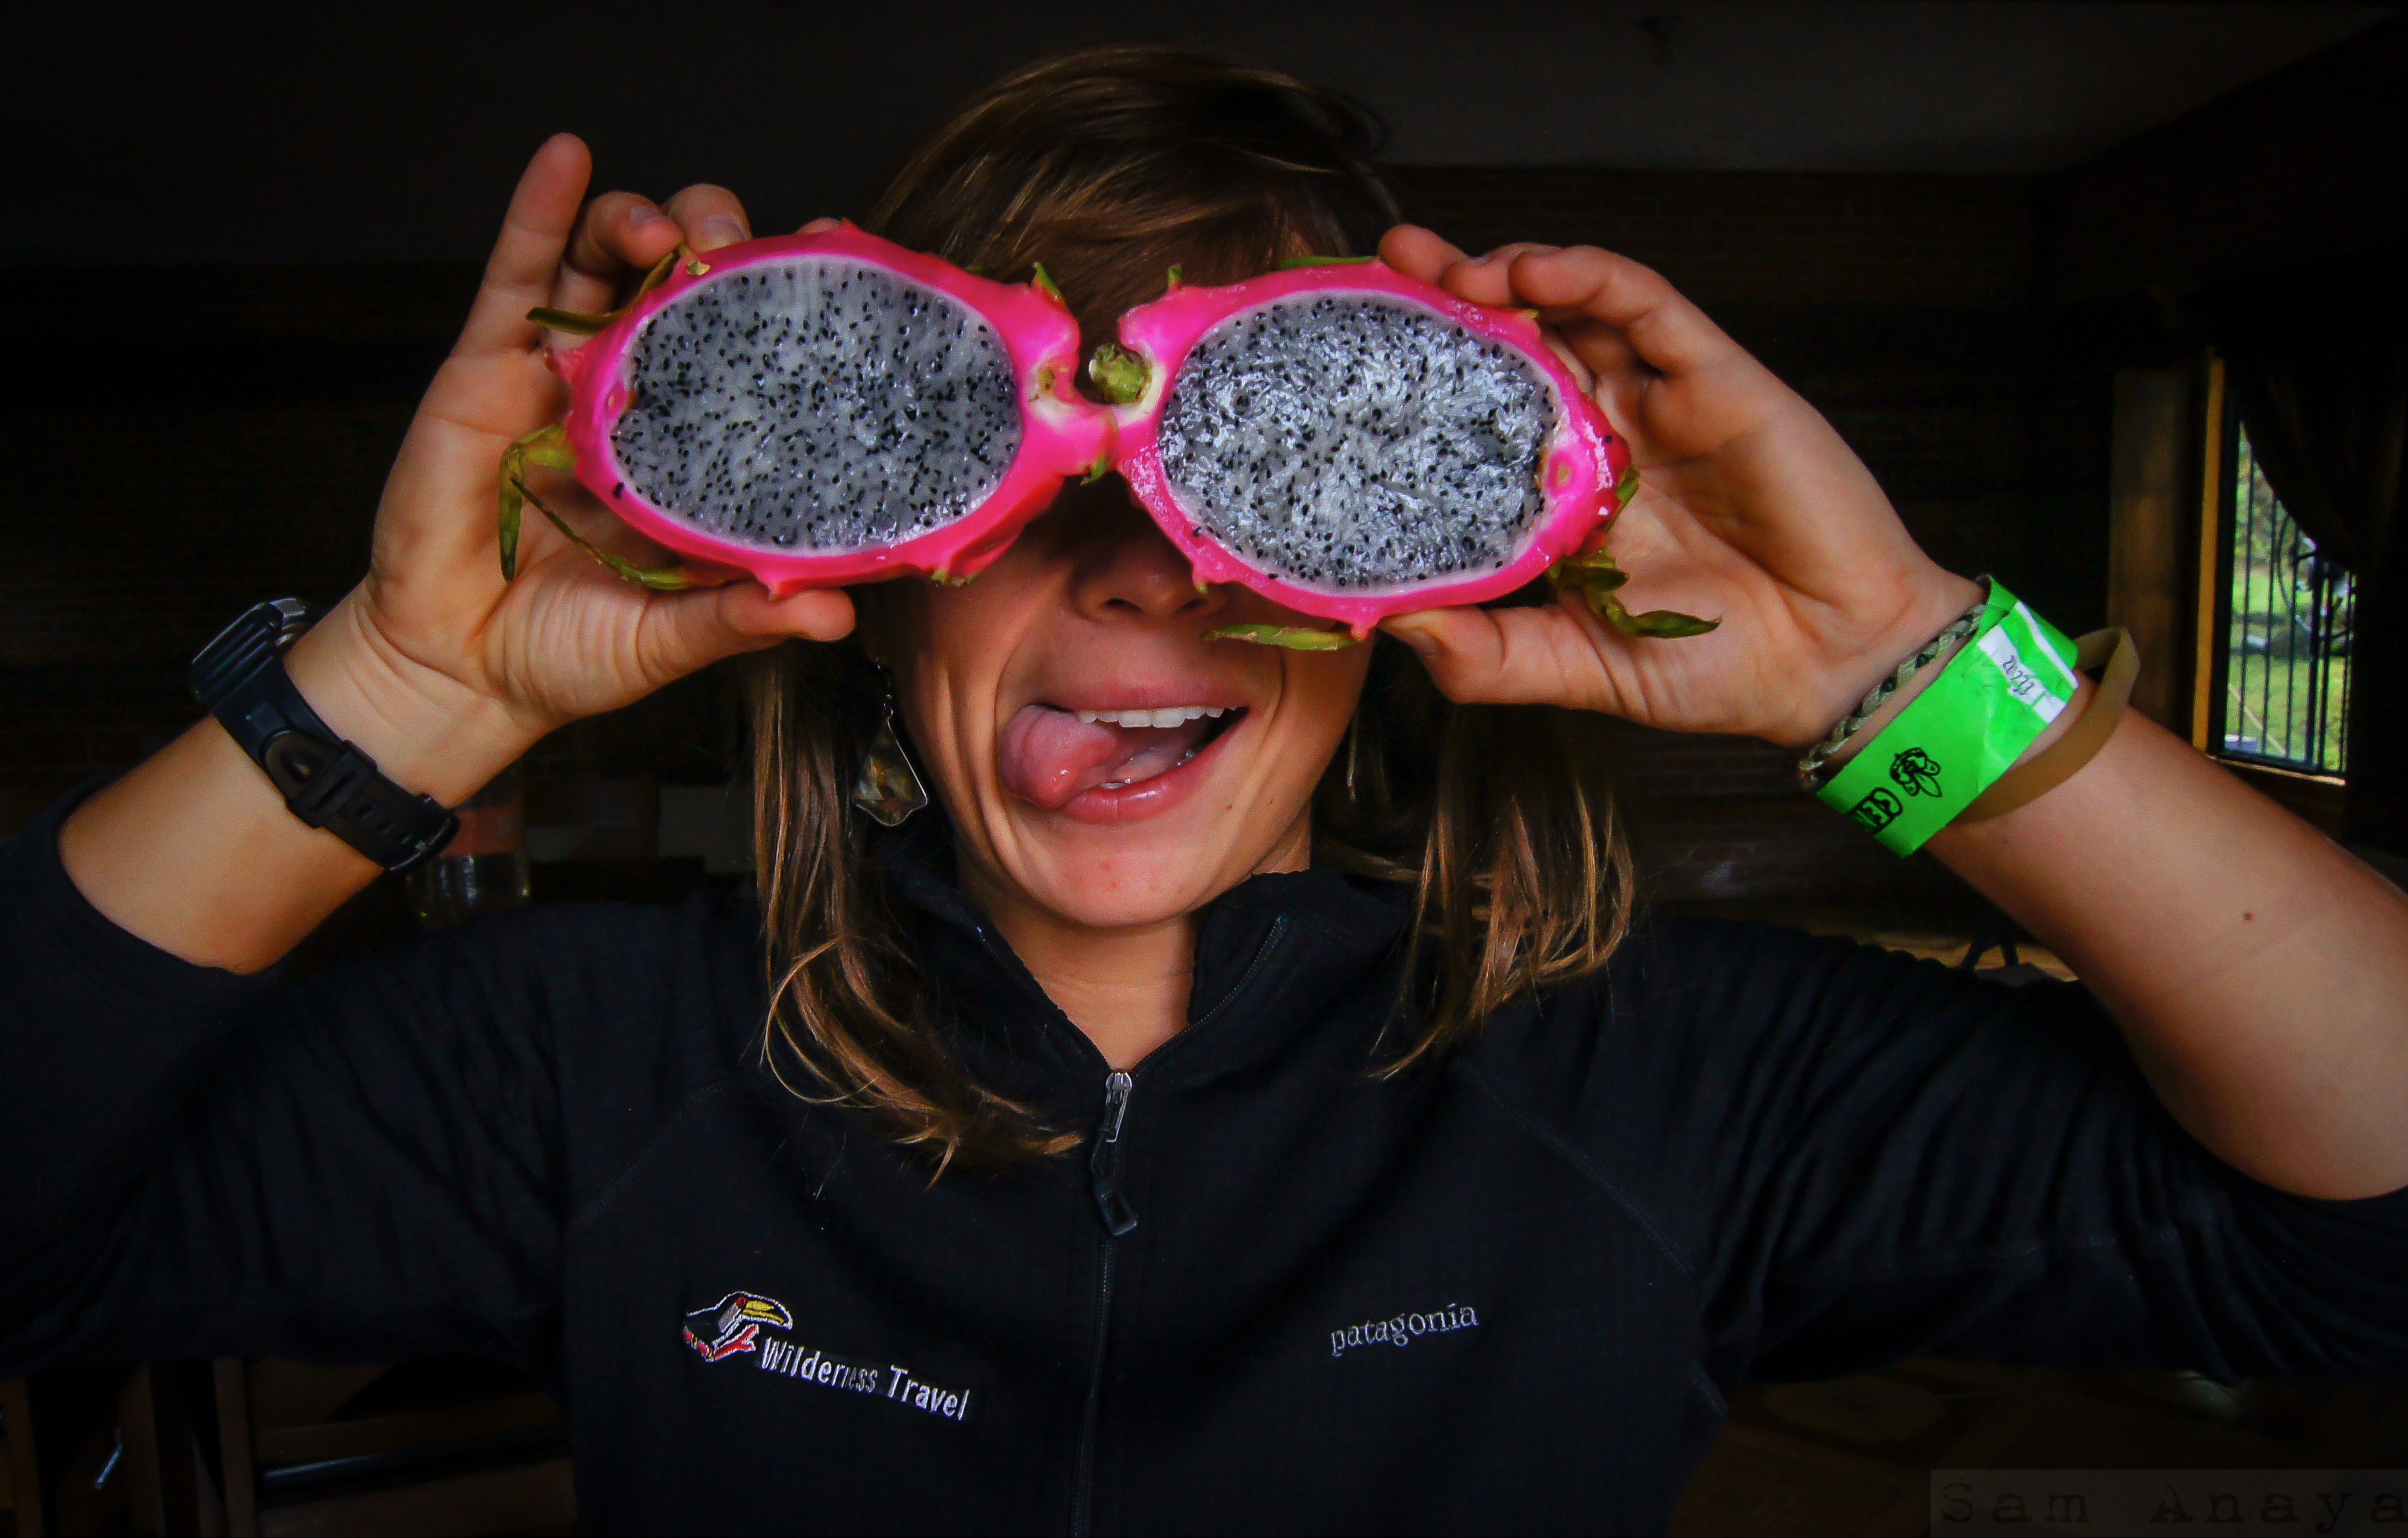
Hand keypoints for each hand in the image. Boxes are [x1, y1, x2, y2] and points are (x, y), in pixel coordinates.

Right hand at [286, 135, 854, 802]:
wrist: (458, 670)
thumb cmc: (572, 652)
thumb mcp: (671, 640)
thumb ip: (742, 618)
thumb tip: (833, 614)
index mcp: (704, 453)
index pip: (765, 355)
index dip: (804, 303)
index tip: (844, 263)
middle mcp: (644, 399)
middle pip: (695, 288)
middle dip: (725, 247)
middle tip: (743, 254)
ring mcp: (568, 376)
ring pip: (612, 263)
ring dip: (647, 221)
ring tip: (669, 231)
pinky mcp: (488, 367)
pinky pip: (518, 274)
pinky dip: (542, 207)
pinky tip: (568, 157)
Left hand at [1375, 227, 1979, 748]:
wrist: (1834, 667)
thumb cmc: (1715, 670)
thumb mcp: (1576, 669)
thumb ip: (1487, 656)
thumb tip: (1388, 625)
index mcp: (1564, 499)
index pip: (1476, 422)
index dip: (1419, 384)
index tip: (1354, 358)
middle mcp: (1604, 437)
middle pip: (1514, 347)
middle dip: (1446, 303)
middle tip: (1383, 273)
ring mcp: (1657, 401)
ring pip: (1572, 308)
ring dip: (1505, 277)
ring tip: (1445, 270)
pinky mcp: (1715, 376)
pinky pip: (1645, 303)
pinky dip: (1587, 274)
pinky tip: (1533, 270)